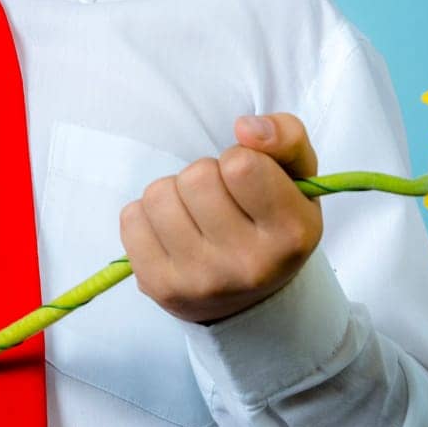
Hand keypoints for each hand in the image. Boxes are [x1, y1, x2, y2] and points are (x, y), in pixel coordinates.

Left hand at [118, 112, 322, 324]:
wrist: (252, 299)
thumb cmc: (271, 220)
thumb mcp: (296, 176)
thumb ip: (286, 137)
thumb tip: (244, 127)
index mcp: (291, 234)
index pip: (241, 166)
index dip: (238, 157)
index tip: (245, 178)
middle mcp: (248, 265)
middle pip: (196, 178)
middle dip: (203, 175)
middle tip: (219, 198)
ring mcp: (201, 280)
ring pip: (158, 195)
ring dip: (173, 193)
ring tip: (194, 213)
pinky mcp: (160, 286)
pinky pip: (131, 219)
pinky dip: (147, 215)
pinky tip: (172, 232)